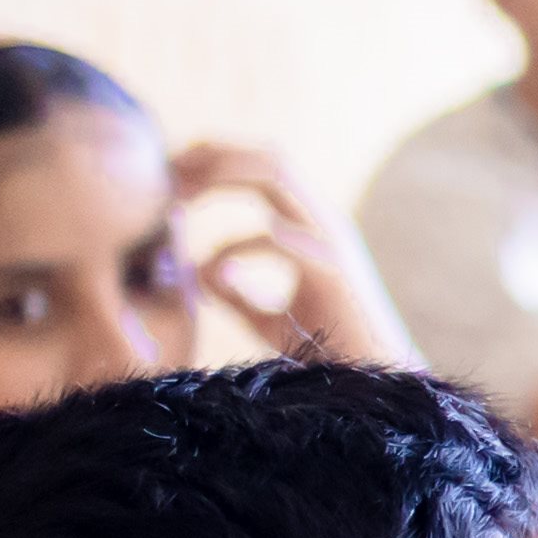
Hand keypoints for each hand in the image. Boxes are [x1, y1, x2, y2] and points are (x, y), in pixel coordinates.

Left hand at [171, 141, 408, 367]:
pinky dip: (234, 250)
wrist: (370, 382)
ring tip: (178, 202)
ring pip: (275, 177)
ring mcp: (330, 240)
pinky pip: (275, 240)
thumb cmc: (324, 350)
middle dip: (214, 156)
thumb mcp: (266, 316)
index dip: (218, 160)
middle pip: (268, 157)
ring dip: (222, 178)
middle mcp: (324, 222)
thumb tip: (198, 275)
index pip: (264, 168)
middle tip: (166, 175)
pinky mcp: (331, 269)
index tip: (172, 175)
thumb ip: (236, 292)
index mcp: (312, 226)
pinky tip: (207, 273)